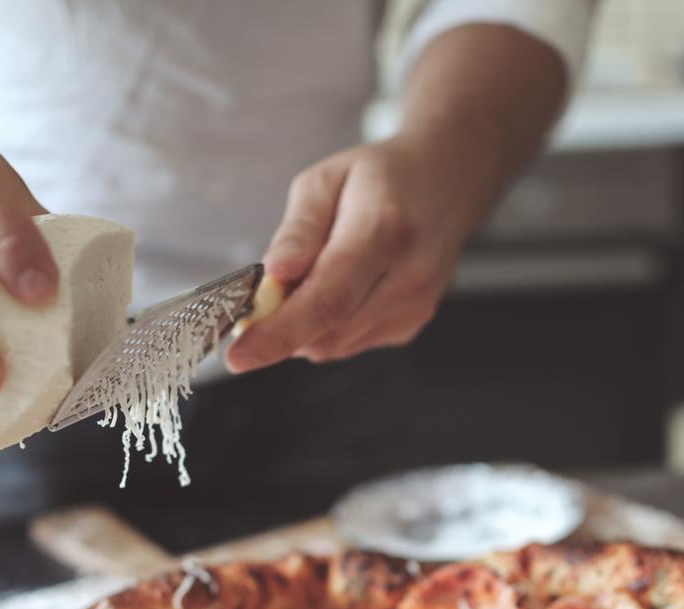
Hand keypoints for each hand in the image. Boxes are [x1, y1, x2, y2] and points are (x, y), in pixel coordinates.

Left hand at [225, 134, 483, 371]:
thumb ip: (298, 230)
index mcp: (383, 232)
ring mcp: (415, 307)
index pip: (325, 300)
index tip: (238, 355)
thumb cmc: (380, 178)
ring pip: (335, 344)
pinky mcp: (411, 324)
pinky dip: (327, 327)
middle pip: (327, 331)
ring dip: (303, 326)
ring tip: (307, 280)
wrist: (445, 182)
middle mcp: (408, 277)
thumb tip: (275, 273)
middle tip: (259, 302)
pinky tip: (335, 289)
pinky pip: (350, 343)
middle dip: (280, 329)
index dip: (277, 334)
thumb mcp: (325, 181)